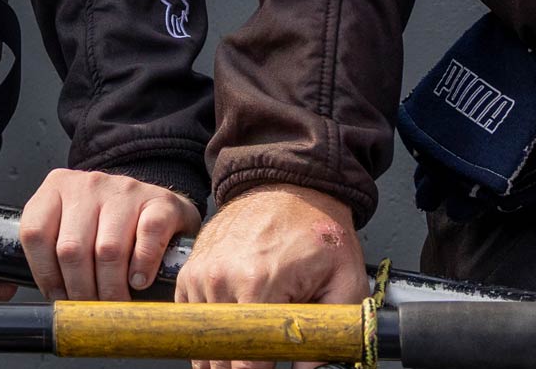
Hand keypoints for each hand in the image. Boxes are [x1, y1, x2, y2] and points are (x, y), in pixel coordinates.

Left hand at [0, 169, 200, 302]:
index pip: (34, 234)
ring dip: (110, 288)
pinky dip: (141, 267)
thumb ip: (29, 261)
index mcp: (54, 189)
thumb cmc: (102, 226)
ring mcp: (123, 190)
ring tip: (113, 302)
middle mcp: (86, 184)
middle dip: (79, 291)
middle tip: (88, 309)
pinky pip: (147, 236)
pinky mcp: (157, 201)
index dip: (43, 275)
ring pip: (107, 249)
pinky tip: (138, 281)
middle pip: (71, 249)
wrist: (153, 204)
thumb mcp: (61, 233)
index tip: (57, 297)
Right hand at [173, 183, 367, 368]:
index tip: (271, 367)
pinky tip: (231, 326)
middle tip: (265, 356)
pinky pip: (191, 317)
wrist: (290, 185)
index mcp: (259, 283)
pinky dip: (208, 329)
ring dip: (223, 351)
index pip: (245, 360)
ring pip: (202, 341)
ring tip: (250, 344)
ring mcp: (202, 273)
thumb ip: (330, 334)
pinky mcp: (191, 269)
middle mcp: (221, 278)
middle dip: (241, 365)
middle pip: (220, 356)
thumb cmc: (318, 231)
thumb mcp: (345, 281)